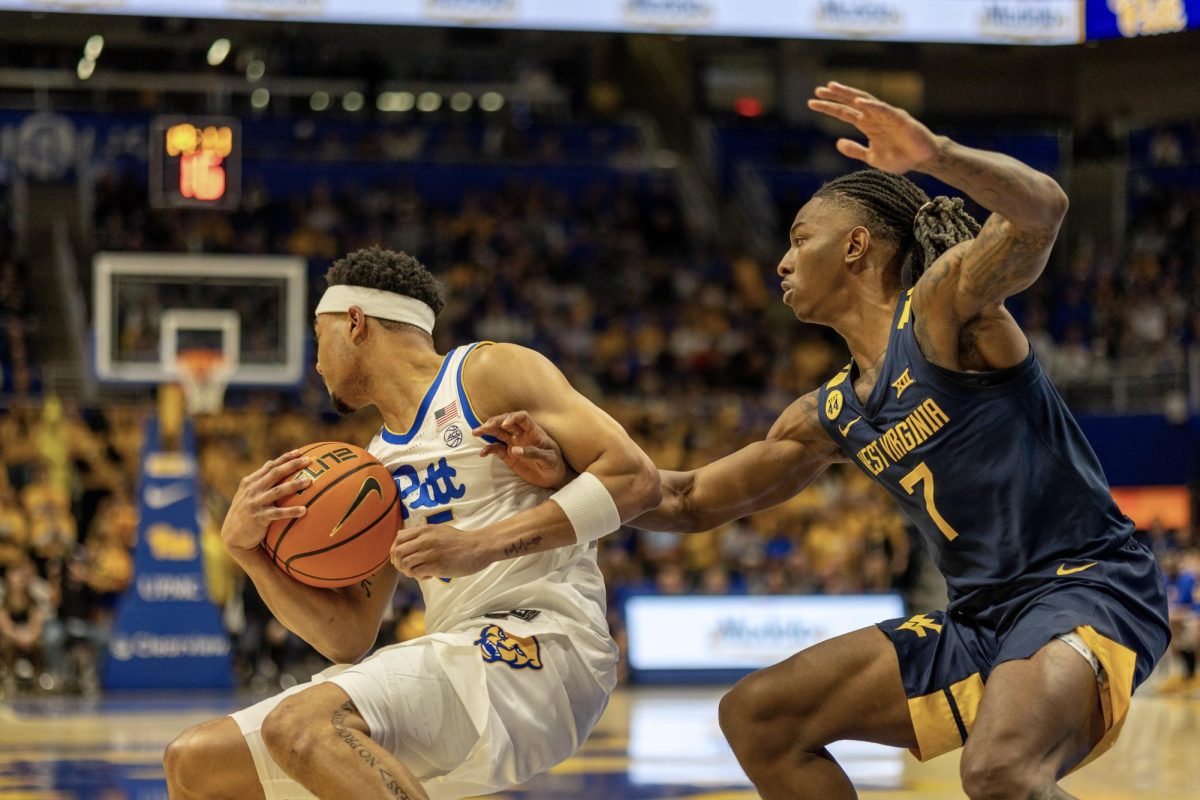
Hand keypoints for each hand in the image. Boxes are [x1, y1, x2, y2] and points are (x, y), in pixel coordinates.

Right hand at [221, 450, 313, 558]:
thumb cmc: (246, 512)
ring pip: (278, 491)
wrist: (233, 536)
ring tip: (309, 481)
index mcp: (250, 482)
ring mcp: (255, 503)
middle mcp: (252, 489)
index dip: (285, 458)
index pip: (270, 466)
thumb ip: (260, 478)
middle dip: (293, 465)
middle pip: (275, 473)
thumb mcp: (248, 493)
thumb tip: (272, 461)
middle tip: (309, 461)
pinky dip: (291, 511)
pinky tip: (304, 510)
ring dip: (294, 484)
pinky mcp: (258, 517)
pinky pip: (278, 513)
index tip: (300, 452)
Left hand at [390, 524, 489, 579]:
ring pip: (405, 564)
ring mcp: (430, 553)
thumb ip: (421, 532)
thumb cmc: (460, 541)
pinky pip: (416, 573)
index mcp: (425, 530)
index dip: (396, 550)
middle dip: (398, 563)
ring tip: (419, 572)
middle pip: (398, 552)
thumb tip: (400, 536)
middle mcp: (425, 540)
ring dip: (408, 571)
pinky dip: (418, 577)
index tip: (402, 558)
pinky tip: (428, 576)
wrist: (479, 547)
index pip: (398, 539)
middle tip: (408, 568)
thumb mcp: (439, 530)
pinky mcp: (436, 566)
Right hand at [474, 411, 569, 489]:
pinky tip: (482, 453)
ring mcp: (513, 444)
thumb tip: (515, 449)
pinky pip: (496, 449)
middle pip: (506, 422)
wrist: (552, 478)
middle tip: (484, 427)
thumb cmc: (554, 464)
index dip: (513, 417)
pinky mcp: (508, 455)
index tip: (505, 424)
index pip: (522, 418)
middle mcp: (522, 435)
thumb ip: (533, 453)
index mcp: (534, 432)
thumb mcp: (549, 458)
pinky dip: (488, 449)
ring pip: (498, 433)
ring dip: (487, 431)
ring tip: (476, 432)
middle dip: (495, 422)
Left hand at [807, 81, 940, 173]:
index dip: (829, 108)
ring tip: (833, 87)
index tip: (812, 103)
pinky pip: (884, 110)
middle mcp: (875, 117)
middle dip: (835, 96)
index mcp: (868, 125)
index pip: (844, 113)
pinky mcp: (900, 119)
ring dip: (849, 94)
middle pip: (851, 103)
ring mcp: (887, 116)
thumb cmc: (900, 158)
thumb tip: (837, 143)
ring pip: (865, 101)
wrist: (923, 160)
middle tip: (818, 90)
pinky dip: (872, 106)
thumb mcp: (872, 157)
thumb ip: (855, 150)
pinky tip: (859, 101)